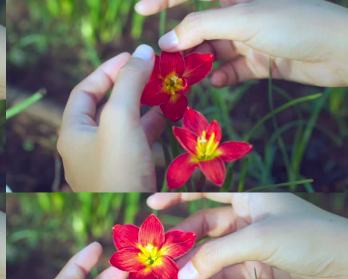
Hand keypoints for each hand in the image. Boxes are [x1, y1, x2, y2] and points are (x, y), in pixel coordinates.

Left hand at [58, 45, 166, 191]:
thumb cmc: (117, 170)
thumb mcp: (120, 119)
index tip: (134, 56)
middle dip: (130, 86)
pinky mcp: (123, 175)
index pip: (85, 89)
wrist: (129, 224)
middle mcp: (84, 145)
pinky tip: (168, 117)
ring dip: (143, 105)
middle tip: (154, 72)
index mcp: (73, 131)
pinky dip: (150, 127)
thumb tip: (142, 51)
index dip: (108, 69)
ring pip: (123, 124)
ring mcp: (103, 161)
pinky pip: (135, 142)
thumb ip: (129, 83)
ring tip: (165, 89)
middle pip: (105, 105)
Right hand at [137, 0, 347, 86]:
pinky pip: (230, 69)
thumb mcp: (243, 19)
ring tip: (184, 78)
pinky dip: (219, 77)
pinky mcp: (259, 61)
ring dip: (197, 64)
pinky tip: (215, 82)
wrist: (342, 51)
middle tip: (162, 63)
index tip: (140, 12)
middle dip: (181, 44)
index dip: (164, 0)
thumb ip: (200, 29)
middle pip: (199, 27)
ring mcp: (250, 38)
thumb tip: (167, 43)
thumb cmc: (295, 22)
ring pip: (211, 51)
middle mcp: (240, 13)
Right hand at [148, 193, 347, 278]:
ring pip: (210, 255)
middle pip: (203, 228)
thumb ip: (216, 255)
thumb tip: (182, 274)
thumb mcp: (259, 239)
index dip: (178, 196)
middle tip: (155, 257)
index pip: (206, 192)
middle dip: (180, 242)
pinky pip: (223, 275)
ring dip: (189, 266)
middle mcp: (246, 220)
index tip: (150, 204)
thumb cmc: (310, 237)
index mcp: (248, 197)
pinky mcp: (257, 273)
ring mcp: (250, 248)